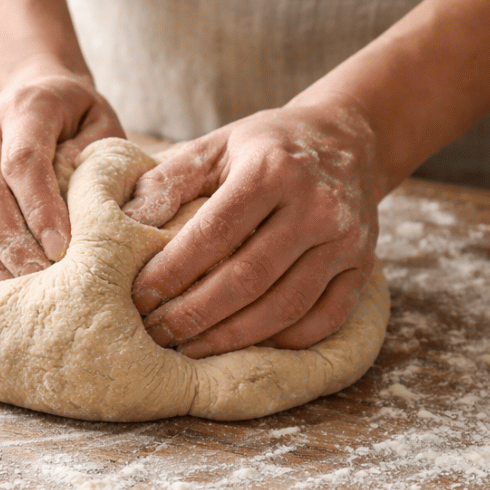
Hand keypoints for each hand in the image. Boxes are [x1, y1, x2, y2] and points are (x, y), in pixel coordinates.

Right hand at [0, 69, 125, 284]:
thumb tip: (81, 198)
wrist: (31, 92)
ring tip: (8, 290)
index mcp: (25, 110)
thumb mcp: (101, 123)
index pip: (22, 161)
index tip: (60, 248)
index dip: (39, 208)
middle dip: (9, 242)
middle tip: (37, 279)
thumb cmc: (76, 118)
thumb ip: (97, 156)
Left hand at [123, 104, 383, 356]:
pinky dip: (284, 341)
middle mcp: (315, 206)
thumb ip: (171, 180)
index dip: (174, 270)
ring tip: (190, 348)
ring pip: (286, 306)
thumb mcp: (216, 146)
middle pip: (249, 277)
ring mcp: (345, 241)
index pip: (215, 232)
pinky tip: (246, 346)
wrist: (349, 140)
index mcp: (272, 170)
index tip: (139, 297)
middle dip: (196, 313)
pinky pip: (324, 319)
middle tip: (156, 333)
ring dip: (233, 337)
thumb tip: (128, 222)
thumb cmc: (267, 148)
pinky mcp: (362, 267)